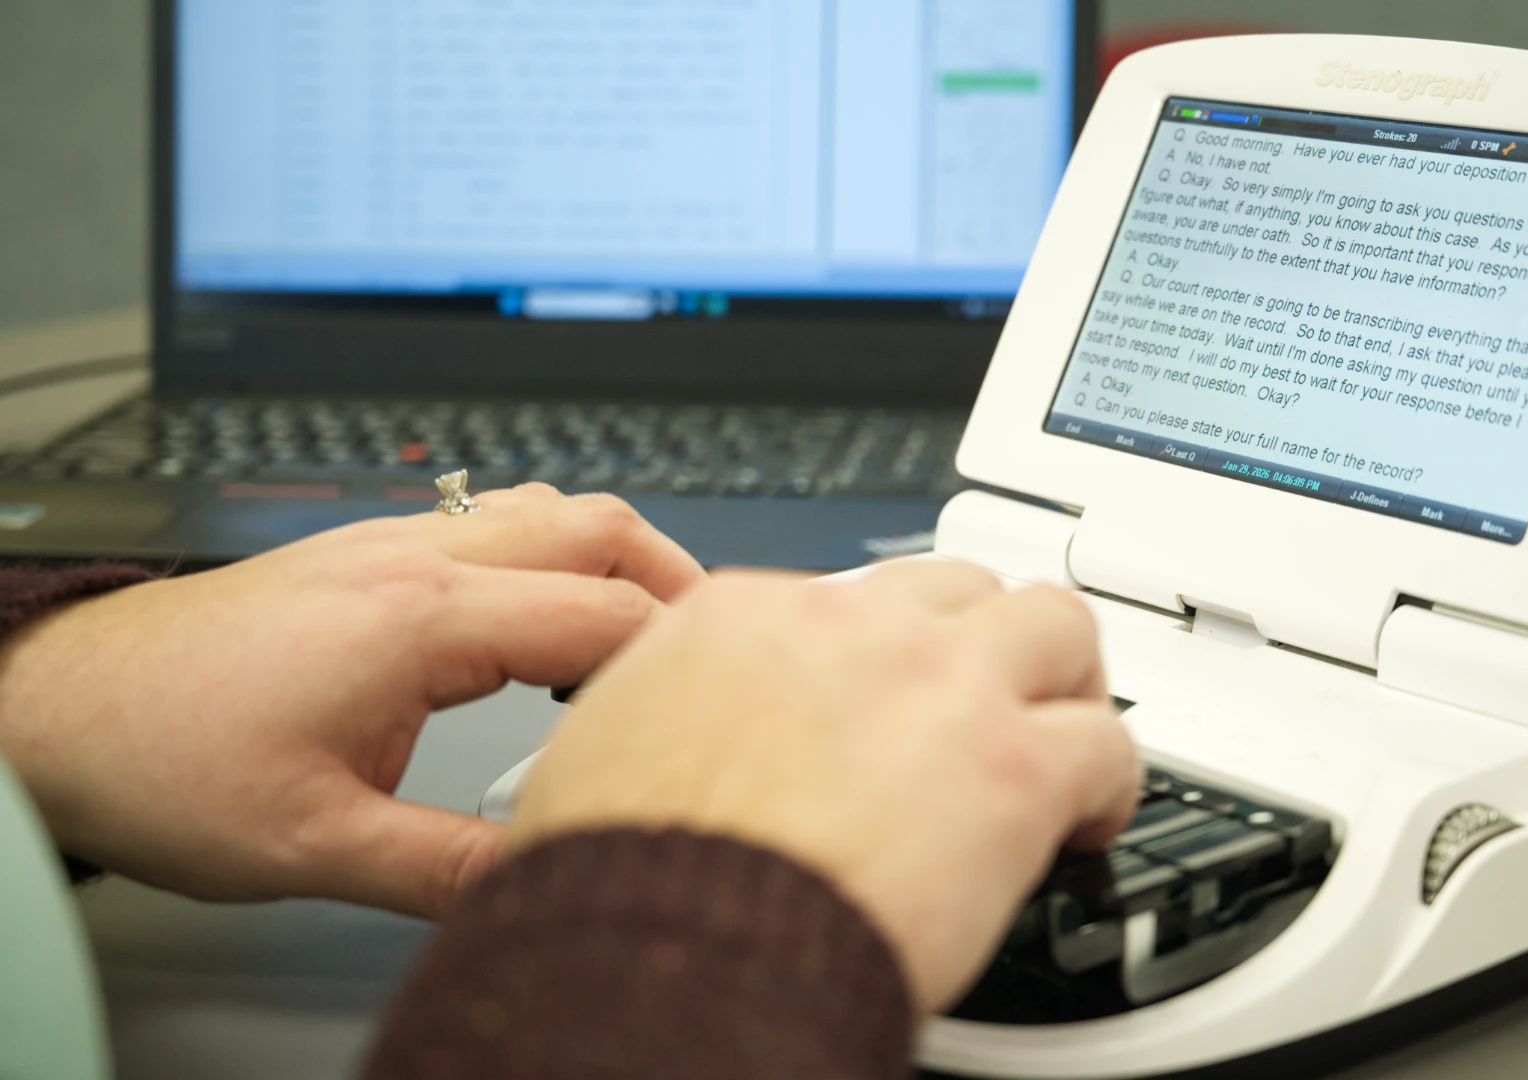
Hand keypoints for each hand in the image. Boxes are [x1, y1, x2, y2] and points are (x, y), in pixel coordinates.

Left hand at [0, 485, 701, 917]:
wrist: (62, 706)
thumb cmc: (162, 757)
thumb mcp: (316, 843)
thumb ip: (445, 869)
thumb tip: (542, 881)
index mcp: (423, 618)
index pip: (608, 613)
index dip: (684, 659)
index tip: (724, 703)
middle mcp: (420, 558)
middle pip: (601, 526)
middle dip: (680, 583)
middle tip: (716, 654)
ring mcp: (393, 545)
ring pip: (551, 510)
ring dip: (618, 560)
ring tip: (644, 639)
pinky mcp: (367, 556)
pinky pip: (499, 524)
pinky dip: (558, 559)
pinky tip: (547, 622)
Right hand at [511, 561, 1139, 1011]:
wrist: (665, 957)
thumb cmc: (624, 885)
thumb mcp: (606, 755)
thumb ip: (674, 715)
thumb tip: (686, 741)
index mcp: (742, 616)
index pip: (852, 597)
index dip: (888, 653)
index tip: (897, 697)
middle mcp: (849, 626)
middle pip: (960, 589)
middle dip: (983, 645)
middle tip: (992, 706)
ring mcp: (940, 684)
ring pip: (1054, 627)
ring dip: (1063, 684)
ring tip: (1061, 742)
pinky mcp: (1011, 766)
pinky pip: (1108, 743)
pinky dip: (1110, 784)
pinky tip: (1085, 824)